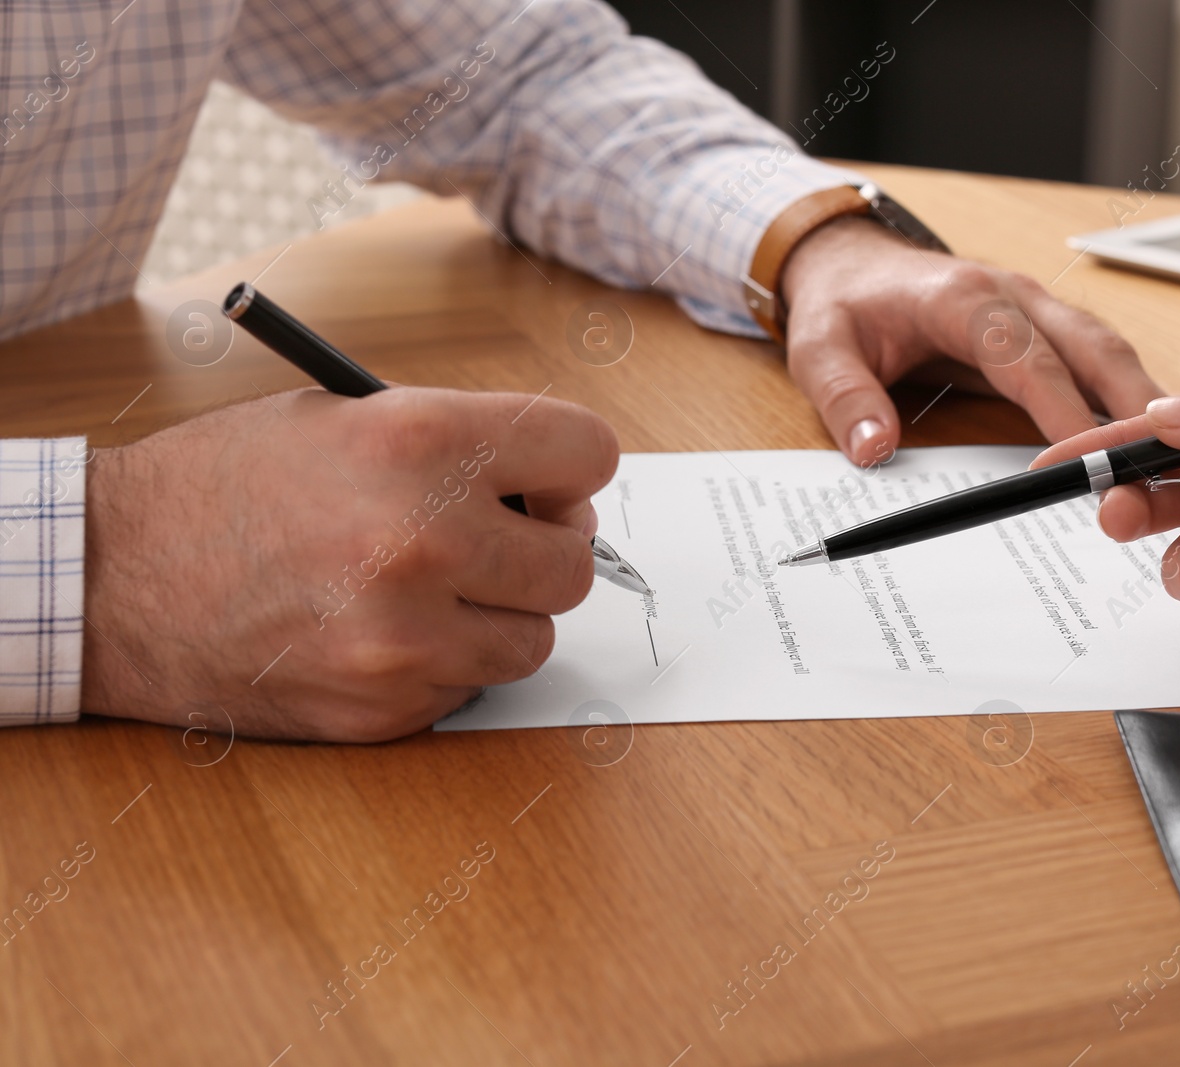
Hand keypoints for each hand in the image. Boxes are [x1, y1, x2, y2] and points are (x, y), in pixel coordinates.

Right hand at [81, 387, 618, 740]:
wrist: (110, 578)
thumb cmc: (226, 485)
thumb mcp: (346, 419)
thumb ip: (462, 445)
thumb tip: (553, 493)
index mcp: (422, 441)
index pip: (586, 451)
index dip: (572, 469)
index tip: (551, 485)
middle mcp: (426, 539)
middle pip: (575, 564)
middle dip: (543, 550)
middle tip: (497, 542)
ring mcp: (408, 638)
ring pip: (533, 640)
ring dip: (498, 617)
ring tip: (430, 589)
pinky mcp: (386, 709)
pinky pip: (469, 688)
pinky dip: (443, 664)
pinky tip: (380, 633)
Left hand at [780, 217, 1162, 464]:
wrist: (851, 262)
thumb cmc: (844, 305)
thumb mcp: (819, 348)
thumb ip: (844, 396)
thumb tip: (873, 448)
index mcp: (962, 299)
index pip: (1026, 358)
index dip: (1062, 408)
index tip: (1089, 460)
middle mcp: (1013, 296)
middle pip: (1092, 349)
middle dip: (1134, 408)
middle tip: (1165, 467)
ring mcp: (1037, 309)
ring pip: (1108, 352)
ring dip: (1144, 404)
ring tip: (1179, 462)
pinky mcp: (1045, 328)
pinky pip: (1098, 361)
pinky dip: (1128, 399)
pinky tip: (1150, 442)